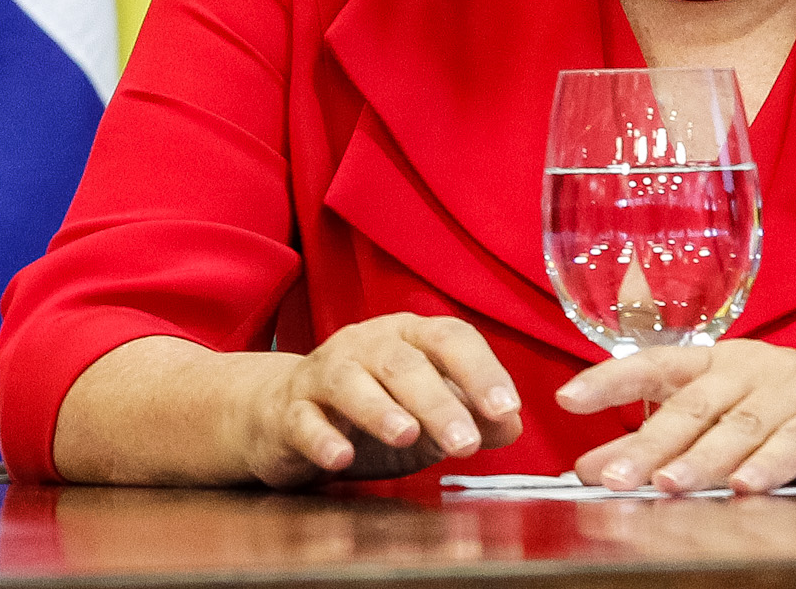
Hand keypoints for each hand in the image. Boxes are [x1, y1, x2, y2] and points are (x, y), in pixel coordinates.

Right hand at [241, 313, 525, 484]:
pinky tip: (340, 456)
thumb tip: (511, 424)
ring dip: (379, 408)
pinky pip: (303, 420)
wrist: (284, 415)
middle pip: (401, 362)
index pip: (449, 338)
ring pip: (348, 382)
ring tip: (406, 435)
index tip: (505, 409)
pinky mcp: (289, 412)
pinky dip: (321, 437)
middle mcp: (364, 346)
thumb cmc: (371, 411)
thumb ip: (473, 417)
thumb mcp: (429, 414)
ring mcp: (322, 376)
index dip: (481, 371)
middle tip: (464, 442)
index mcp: (407, 338)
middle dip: (436, 401)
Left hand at [560, 339, 795, 491]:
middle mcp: (751, 367)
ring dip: (701, 458)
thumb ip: (668, 443)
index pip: (653, 364)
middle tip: (609, 475)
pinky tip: (747, 486)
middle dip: (645, 442)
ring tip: (666, 485)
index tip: (566, 399)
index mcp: (719, 363)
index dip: (610, 378)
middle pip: (690, 405)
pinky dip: (771, 463)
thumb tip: (592, 467)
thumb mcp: (734, 426)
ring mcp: (794, 387)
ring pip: (738, 424)